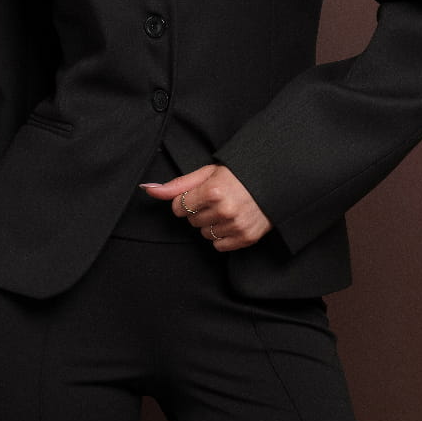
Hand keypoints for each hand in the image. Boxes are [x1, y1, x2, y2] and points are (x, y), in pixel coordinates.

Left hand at [136, 164, 271, 250]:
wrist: (274, 183)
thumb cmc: (238, 176)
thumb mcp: (207, 174)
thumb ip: (177, 185)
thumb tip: (147, 189)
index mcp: (213, 191)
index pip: (179, 207)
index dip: (187, 200)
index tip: (201, 194)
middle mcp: (225, 210)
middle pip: (192, 221)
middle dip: (200, 211)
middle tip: (218, 200)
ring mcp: (236, 226)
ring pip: (204, 234)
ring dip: (211, 224)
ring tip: (227, 210)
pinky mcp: (246, 238)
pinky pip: (219, 246)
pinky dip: (223, 236)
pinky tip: (232, 222)